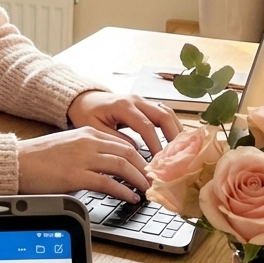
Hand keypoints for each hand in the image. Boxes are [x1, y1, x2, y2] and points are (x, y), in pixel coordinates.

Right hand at [17, 127, 150, 203]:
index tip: (149, 170)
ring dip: (138, 180)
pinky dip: (123, 191)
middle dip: (144, 169)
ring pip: (122, 166)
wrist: (17, 162)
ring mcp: (83, 158)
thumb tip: (108, 168)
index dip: (141, 158)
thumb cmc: (39, 158)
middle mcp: (88, 142)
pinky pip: (108, 183)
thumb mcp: (69, 147)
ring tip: (146, 191)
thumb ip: (89, 152)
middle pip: (128, 153)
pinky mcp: (76, 175)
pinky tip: (130, 198)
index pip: (124, 143)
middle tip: (153, 182)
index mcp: (88, 133)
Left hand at [66, 90, 181, 155]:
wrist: (84, 100)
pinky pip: (164, 112)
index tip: (159, 162)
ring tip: (179, 150)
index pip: (146, 126)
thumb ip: (115, 139)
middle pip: (163, 115)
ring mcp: (142, 100)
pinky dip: (172, 125)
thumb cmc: (86, 114)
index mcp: (123, 106)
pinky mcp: (145, 104)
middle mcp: (136, 100)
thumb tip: (135, 151)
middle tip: (175, 156)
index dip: (155, 145)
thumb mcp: (94, 129)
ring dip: (176, 130)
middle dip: (172, 137)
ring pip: (167, 112)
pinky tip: (175, 140)